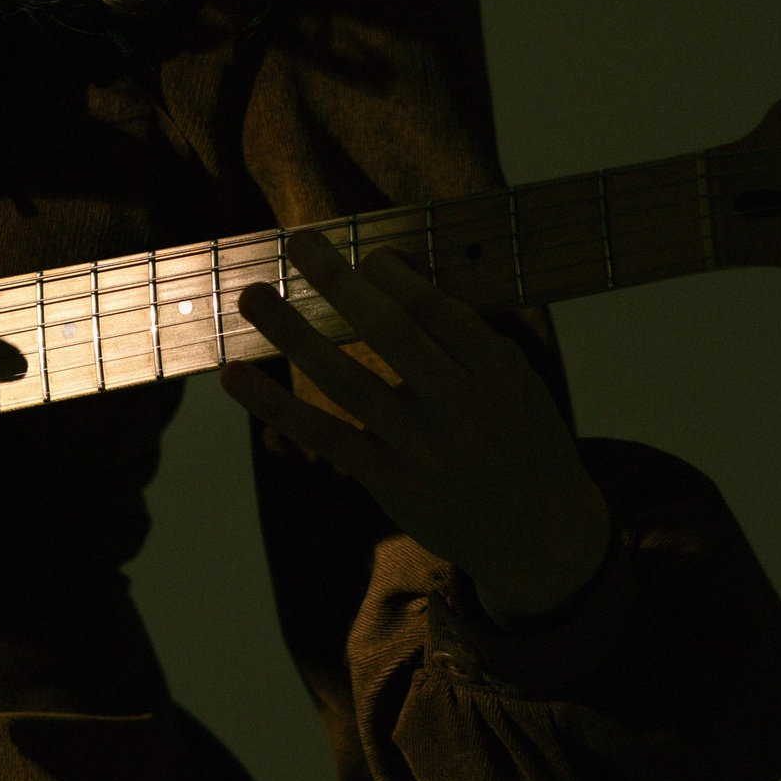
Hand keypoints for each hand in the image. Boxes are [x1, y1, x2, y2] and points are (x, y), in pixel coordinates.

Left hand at [218, 227, 611, 622]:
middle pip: (392, 332)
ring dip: (293, 334)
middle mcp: (463, 408)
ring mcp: (423, 449)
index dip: (394, 275)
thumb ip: (467, 337)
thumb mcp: (518, 383)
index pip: (438, 309)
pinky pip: (325, 436)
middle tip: (300, 242)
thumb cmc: (522, 442)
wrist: (544, 538)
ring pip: (348, 381)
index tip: (365, 252)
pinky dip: (276, 406)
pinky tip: (235, 378)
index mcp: (499, 373)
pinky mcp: (390, 484)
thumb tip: (398, 275)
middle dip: (340, 282)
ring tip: (253, 296)